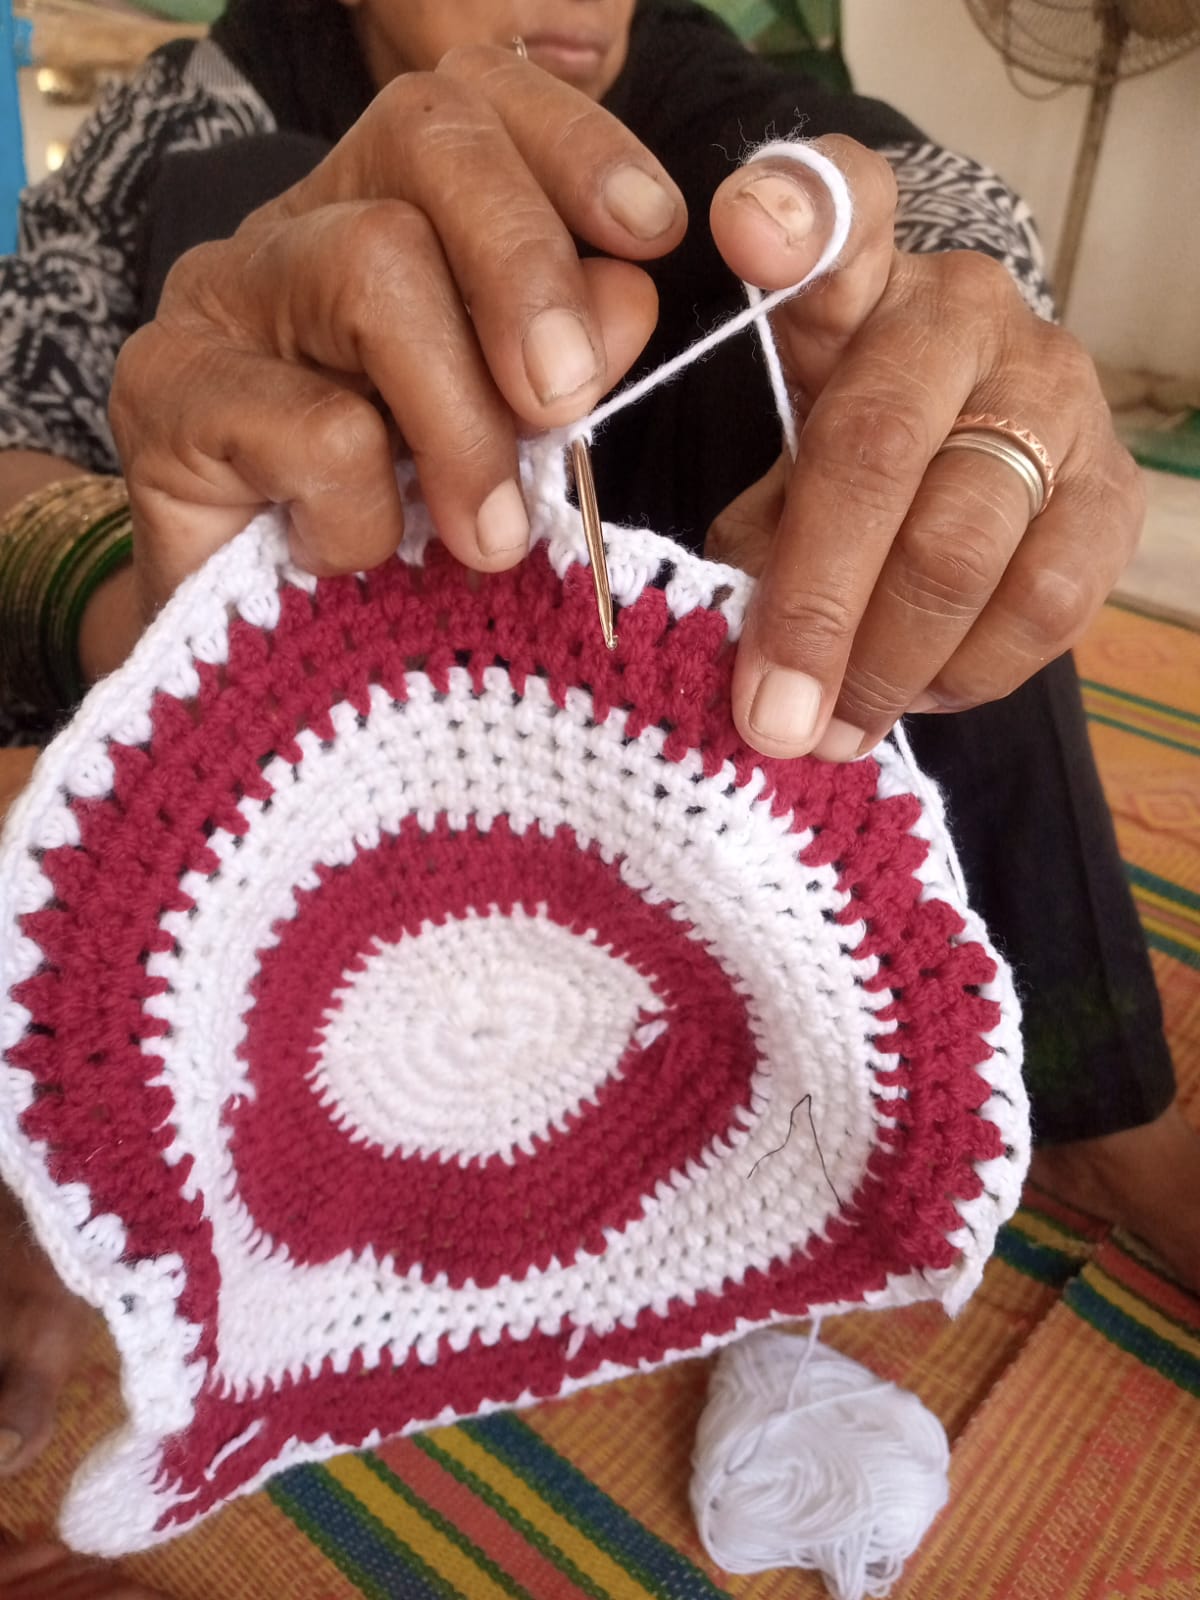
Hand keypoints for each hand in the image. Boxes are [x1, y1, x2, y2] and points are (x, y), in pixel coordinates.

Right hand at [110, 46, 683, 617]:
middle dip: (527, 270)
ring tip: (488, 538)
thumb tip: (627, 293)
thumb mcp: (505, 438)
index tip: (654, 232)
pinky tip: (353, 557)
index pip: (477, 98)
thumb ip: (567, 355)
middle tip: (566, 400)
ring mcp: (223, 293)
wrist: (263, 644)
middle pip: (427, 142)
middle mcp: (303, 222)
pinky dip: (367, 516)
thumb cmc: (398, 529)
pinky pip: (313, 428)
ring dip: (462, 425)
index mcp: (395, 210)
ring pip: (375, 270)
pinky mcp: (164, 386)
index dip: (574, 143)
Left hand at [704, 136, 1143, 760]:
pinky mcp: (1115, 490)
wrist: (987, 459)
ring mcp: (1057, 397)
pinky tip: (916, 694)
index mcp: (861, 283)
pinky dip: (968, 671)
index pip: (840, 212)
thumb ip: (756, 529)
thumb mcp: (787, 465)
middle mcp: (966, 316)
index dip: (793, 217)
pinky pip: (1044, 603)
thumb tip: (725, 652)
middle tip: (770, 716)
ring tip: (833, 729)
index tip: (745, 232)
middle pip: (880, 450)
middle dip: (815, 604)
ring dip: (887, 663)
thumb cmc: (856, 459)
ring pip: (966, 545)